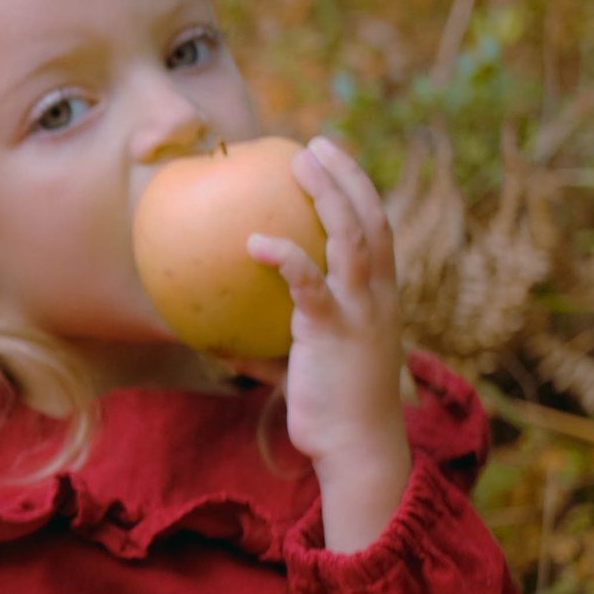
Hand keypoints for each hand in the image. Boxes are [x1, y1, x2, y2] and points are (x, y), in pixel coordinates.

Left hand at [241, 134, 411, 551]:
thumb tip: (215, 343)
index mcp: (378, 299)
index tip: (333, 161)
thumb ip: (269, 351)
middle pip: (372, 219)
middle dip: (347, 175)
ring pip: (352, 236)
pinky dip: (285, 257)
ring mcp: (361, 311)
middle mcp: (378, 297)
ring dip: (328, 194)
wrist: (357, 448)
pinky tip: (254, 242)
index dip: (359, 191)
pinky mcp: (334, 331)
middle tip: (314, 145)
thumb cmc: (331, 412)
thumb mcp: (303, 371)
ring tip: (298, 163)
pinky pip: (310, 284)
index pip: (378, 231)